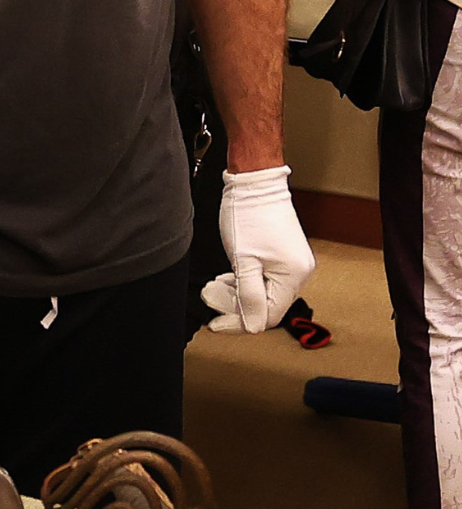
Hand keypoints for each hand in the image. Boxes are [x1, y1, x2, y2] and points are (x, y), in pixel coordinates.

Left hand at [206, 165, 313, 331]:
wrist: (254, 182)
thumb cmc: (248, 215)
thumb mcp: (242, 260)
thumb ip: (248, 296)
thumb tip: (253, 326)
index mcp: (293, 276)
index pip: (268, 315)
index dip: (240, 323)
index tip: (215, 324)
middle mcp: (299, 273)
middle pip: (266, 305)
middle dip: (235, 306)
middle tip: (209, 297)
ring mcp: (292, 263)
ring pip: (263, 292)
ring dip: (237, 293)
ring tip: (215, 285)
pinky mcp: (283, 255)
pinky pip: (264, 279)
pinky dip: (245, 281)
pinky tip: (228, 276)